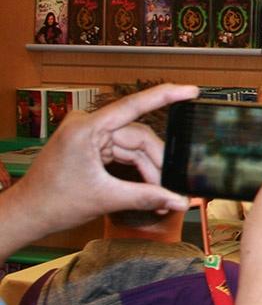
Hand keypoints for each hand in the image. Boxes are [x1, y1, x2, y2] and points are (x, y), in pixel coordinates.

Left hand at [0, 83, 198, 257]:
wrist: (28, 213)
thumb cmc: (55, 202)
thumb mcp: (107, 198)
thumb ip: (148, 197)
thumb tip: (180, 201)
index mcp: (87, 128)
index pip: (133, 106)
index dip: (165, 96)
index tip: (190, 90)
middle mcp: (88, 125)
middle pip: (138, 137)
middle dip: (157, 163)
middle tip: (173, 189)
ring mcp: (89, 134)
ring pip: (133, 147)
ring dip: (148, 169)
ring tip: (161, 193)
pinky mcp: (90, 145)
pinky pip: (123, 152)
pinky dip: (136, 169)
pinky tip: (148, 185)